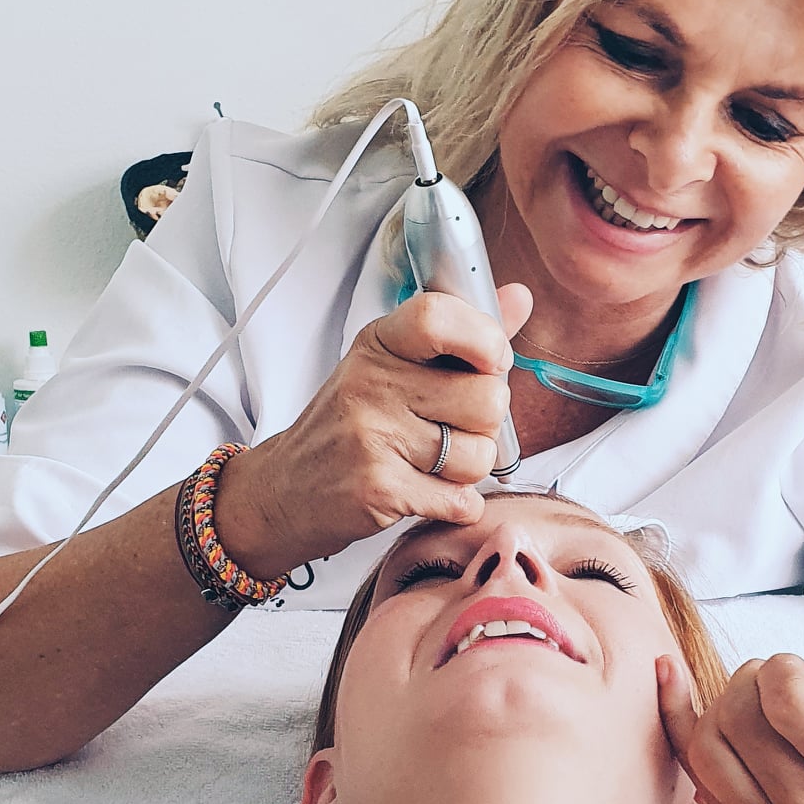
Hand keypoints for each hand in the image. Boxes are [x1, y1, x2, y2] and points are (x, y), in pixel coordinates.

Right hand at [216, 283, 532, 576]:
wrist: (283, 491)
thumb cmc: (347, 427)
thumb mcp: (391, 367)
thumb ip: (460, 335)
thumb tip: (520, 297)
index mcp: (379, 343)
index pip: (440, 317)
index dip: (485, 340)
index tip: (491, 362)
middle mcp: (371, 384)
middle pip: (487, 399)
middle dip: (484, 425)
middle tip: (450, 430)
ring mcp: (372, 437)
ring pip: (480, 456)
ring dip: (468, 471)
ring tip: (430, 465)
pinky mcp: (379, 489)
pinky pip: (462, 500)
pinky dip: (454, 505)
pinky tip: (424, 493)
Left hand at [655, 628, 803, 803]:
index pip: (789, 700)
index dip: (787, 668)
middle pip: (741, 718)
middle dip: (754, 680)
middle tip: (780, 684)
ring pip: (707, 745)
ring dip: (723, 703)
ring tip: (759, 702)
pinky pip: (689, 770)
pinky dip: (677, 718)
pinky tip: (670, 677)